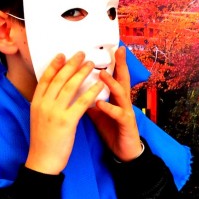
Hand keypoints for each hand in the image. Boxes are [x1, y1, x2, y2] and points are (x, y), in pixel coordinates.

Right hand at [26, 52, 104, 174]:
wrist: (42, 161)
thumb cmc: (42, 140)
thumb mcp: (37, 117)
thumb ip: (44, 103)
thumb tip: (52, 90)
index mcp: (36, 102)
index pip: (45, 78)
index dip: (54, 65)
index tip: (62, 54)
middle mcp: (44, 104)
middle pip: (59, 79)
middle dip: (71, 64)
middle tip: (81, 54)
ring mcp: (54, 112)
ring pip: (70, 87)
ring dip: (82, 73)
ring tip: (91, 64)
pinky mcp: (67, 121)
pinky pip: (81, 102)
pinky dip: (91, 92)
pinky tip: (99, 85)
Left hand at [87, 46, 142, 161]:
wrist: (123, 152)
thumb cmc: (110, 128)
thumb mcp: (97, 111)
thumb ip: (88, 98)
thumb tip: (73, 86)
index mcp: (115, 96)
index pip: (114, 75)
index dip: (114, 62)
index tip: (112, 47)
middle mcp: (122, 100)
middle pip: (123, 78)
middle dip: (121, 64)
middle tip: (118, 51)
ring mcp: (126, 111)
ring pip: (121, 93)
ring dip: (112, 83)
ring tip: (102, 74)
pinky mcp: (126, 124)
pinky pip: (117, 114)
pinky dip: (108, 108)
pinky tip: (99, 104)